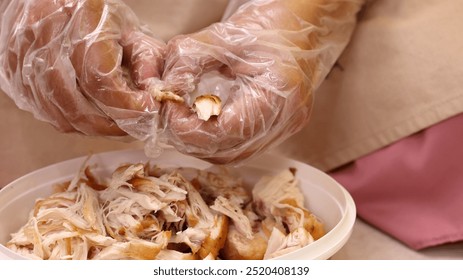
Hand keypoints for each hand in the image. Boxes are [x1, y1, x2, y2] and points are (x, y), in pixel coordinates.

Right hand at [0, 0, 163, 135]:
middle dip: (109, 123)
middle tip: (131, 127)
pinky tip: (88, 118)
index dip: (125, 102)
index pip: (100, 77)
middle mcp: (45, 39)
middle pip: (75, 101)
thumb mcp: (126, 26)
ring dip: (90, 126)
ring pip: (57, 110)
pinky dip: (68, 120)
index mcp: (79, 21)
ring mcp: (23, 57)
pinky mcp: (13, 71)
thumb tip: (152, 93)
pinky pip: (41, 109)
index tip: (146, 109)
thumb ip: (143, 58)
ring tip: (113, 126)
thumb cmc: (93, 14)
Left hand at [159, 0, 363, 163]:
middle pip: (230, 152)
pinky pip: (243, 148)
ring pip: (235, 156)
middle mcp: (288, 118)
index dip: (191, 128)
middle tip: (170, 116)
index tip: (170, 108)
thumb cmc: (269, 26)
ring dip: (203, 143)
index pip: (228, 130)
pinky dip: (217, 140)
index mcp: (280, 92)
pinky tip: (205, 121)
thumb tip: (164, 90)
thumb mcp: (223, 36)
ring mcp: (287, 127)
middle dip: (192, 139)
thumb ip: (189, 61)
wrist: (301, 27)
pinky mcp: (280, 129)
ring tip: (184, 119)